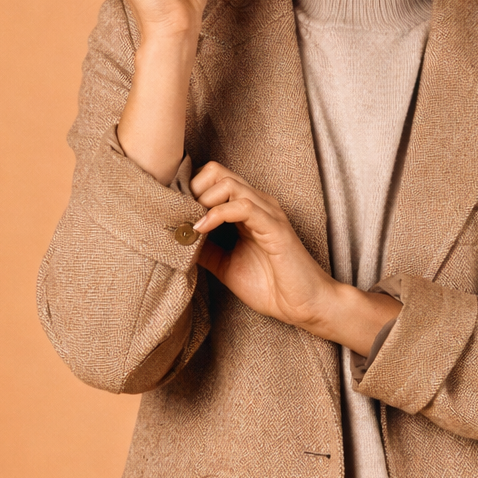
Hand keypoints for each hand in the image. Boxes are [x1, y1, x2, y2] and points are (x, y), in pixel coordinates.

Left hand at [191, 164, 400, 353]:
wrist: (302, 306)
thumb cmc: (270, 285)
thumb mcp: (225, 265)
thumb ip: (204, 249)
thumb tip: (176, 239)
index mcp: (246, 209)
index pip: (212, 178)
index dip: (189, 191)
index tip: (174, 214)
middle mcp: (257, 204)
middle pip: (216, 172)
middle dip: (191, 191)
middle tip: (180, 218)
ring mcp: (267, 213)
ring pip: (227, 183)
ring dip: (201, 201)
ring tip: (190, 225)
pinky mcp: (274, 227)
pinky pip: (242, 206)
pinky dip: (216, 215)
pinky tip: (202, 230)